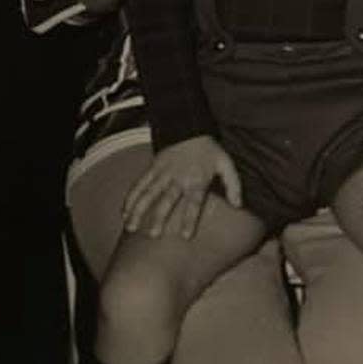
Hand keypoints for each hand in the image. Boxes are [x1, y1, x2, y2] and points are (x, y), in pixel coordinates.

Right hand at [122, 135, 242, 239]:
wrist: (190, 127)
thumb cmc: (209, 150)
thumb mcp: (226, 164)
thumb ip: (233, 185)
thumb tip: (239, 205)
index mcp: (196, 180)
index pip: (193, 203)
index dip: (189, 219)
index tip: (185, 236)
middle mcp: (177, 179)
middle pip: (166, 200)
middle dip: (159, 218)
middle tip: (153, 235)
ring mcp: (162, 174)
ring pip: (148, 193)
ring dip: (138, 210)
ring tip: (130, 226)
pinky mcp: (152, 169)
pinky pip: (139, 184)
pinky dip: (130, 197)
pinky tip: (124, 211)